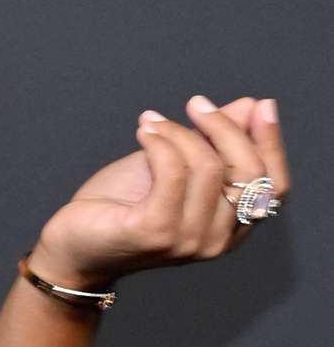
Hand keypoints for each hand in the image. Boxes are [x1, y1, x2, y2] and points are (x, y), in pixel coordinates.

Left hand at [27, 95, 290, 289]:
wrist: (74, 243)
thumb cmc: (121, 205)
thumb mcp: (173, 165)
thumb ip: (211, 142)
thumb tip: (247, 107)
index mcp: (230, 228)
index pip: (273, 186)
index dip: (271, 144)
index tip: (261, 106)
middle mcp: (218, 240)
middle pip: (247, 172)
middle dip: (223, 127)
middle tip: (196, 103)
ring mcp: (188, 239)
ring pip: (207, 166)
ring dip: (178, 132)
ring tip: (151, 122)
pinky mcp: (156, 231)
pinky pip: (172, 171)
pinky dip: (159, 142)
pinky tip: (142, 131)